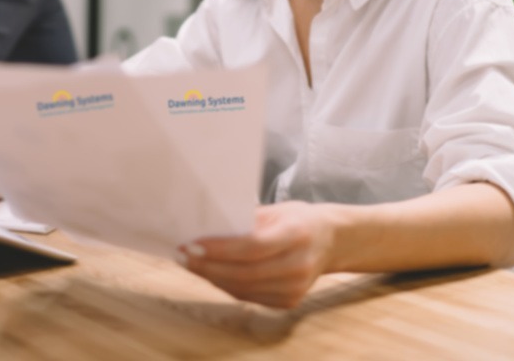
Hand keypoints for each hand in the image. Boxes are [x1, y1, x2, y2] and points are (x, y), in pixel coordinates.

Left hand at [178, 201, 336, 308]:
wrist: (333, 242)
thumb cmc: (299, 220)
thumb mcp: (276, 210)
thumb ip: (246, 220)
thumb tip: (205, 226)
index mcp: (296, 235)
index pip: (252, 247)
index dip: (219, 249)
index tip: (190, 243)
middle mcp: (298, 265)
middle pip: (244, 272)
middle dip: (206, 266)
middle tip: (181, 255)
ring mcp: (295, 288)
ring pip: (243, 288)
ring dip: (211, 277)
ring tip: (188, 263)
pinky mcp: (289, 302)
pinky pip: (248, 296)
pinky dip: (225, 285)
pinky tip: (209, 273)